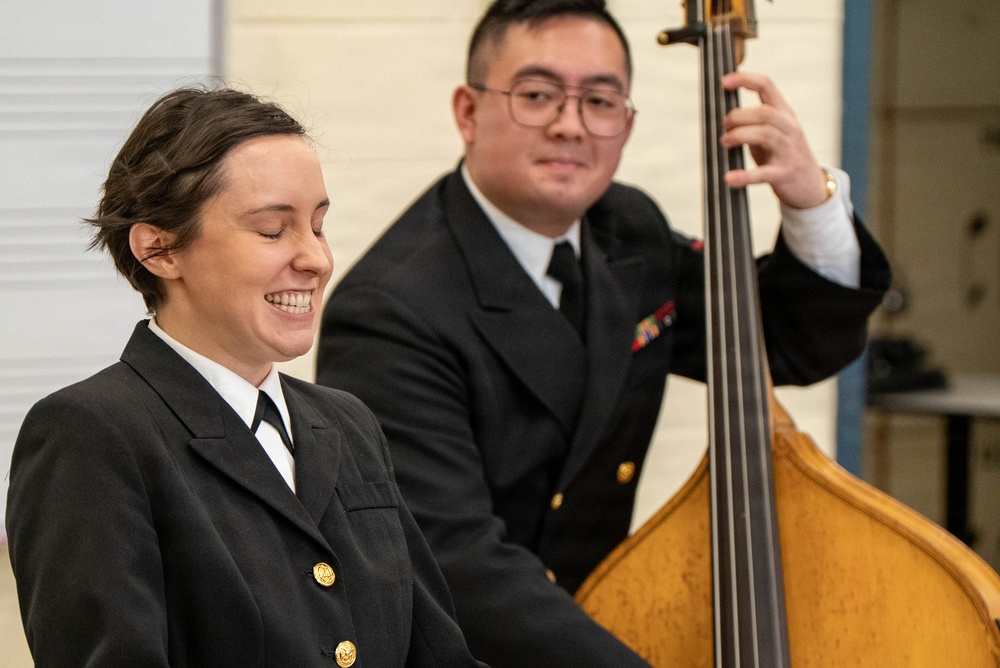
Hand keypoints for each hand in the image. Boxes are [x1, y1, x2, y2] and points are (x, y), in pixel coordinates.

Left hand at [720, 71, 829, 209]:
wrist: (810, 186)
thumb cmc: (783, 156)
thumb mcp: (771, 133)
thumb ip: (752, 124)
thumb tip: (724, 119)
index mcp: (784, 114)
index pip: (767, 86)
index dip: (745, 79)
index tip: (723, 81)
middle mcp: (789, 128)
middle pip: (764, 112)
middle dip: (738, 116)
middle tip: (724, 127)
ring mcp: (789, 151)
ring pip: (765, 134)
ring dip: (739, 135)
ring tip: (726, 142)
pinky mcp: (785, 174)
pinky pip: (763, 173)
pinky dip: (744, 175)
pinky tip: (729, 177)